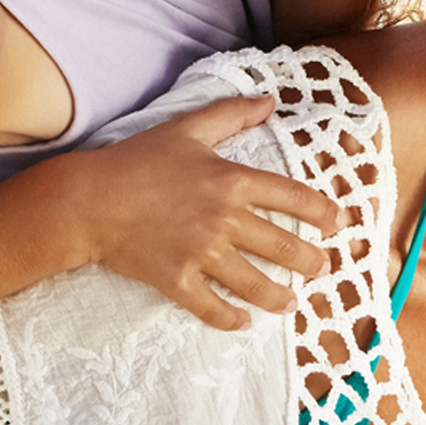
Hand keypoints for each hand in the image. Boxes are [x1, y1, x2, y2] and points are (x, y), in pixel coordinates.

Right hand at [73, 95, 343, 330]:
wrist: (87, 199)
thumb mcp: (186, 129)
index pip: (293, 197)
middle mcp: (223, 218)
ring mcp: (201, 252)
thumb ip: (230, 114)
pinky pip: (212, 308)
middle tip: (322, 269)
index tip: (338, 224)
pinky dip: (230, 320)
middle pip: (283, 246)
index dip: (323, 212)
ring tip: (291, 304)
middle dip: (310, 262)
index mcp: (231, 180)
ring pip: (254, 283)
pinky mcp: (176, 280)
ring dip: (279, 298)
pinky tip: (243, 323)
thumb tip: (269, 101)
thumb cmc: (136, 160)